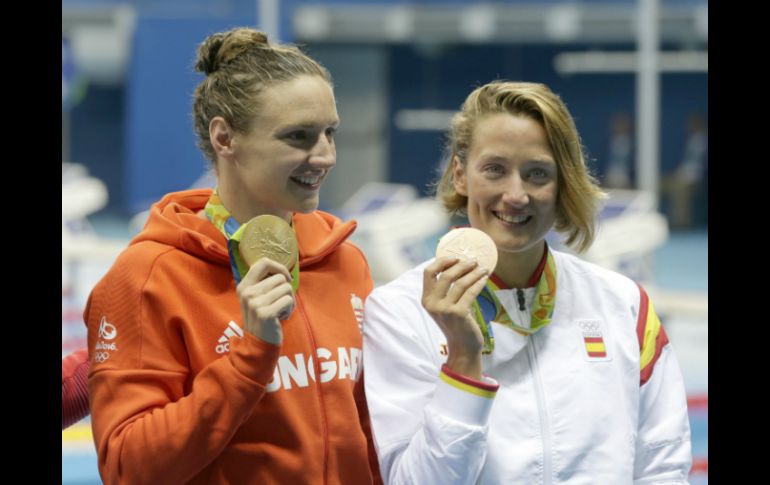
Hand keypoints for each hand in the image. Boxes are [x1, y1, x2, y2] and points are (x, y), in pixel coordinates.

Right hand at [236, 257, 294, 344]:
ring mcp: (255, 303)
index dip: (279, 268)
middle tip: (280, 303)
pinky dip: (290, 309)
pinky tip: (281, 318)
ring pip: (286, 288)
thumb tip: (281, 268)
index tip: (284, 279)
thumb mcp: (256, 298)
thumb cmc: (262, 318)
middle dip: (286, 290)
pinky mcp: (266, 313)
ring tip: (280, 310)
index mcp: (244, 285)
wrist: (258, 344)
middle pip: (280, 277)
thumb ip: (264, 282)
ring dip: (289, 300)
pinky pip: (289, 300)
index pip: (264, 262)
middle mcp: (247, 292)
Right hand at [422, 257, 488, 378]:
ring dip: (473, 273)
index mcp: (426, 299)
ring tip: (483, 268)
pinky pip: (470, 292)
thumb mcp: (444, 306)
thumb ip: (445, 290)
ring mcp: (445, 309)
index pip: (428, 272)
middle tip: (474, 261)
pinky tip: (484, 279)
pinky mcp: (458, 314)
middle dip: (461, 265)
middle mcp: (432, 304)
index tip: (455, 258)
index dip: (441, 262)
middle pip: (446, 275)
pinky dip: (479, 283)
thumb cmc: (455, 323)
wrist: (462, 346)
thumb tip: (458, 264)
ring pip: (460, 283)